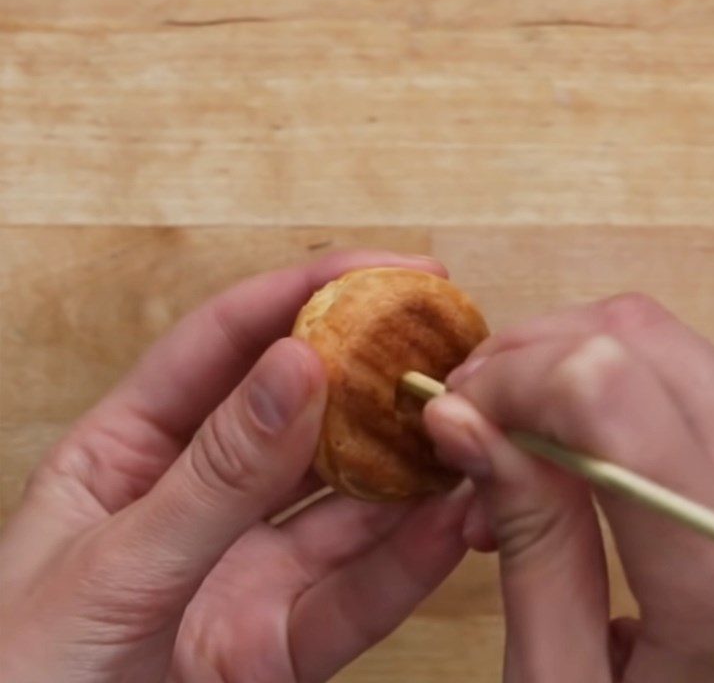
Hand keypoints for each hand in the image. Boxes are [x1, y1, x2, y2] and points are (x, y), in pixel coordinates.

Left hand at [0, 250, 469, 682]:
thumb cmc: (20, 672)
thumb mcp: (114, 562)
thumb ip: (215, 474)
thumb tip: (298, 366)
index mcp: (134, 449)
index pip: (228, 343)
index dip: (306, 293)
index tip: (385, 271)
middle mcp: (202, 498)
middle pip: (303, 414)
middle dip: (375, 374)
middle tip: (448, 342)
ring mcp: (245, 569)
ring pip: (344, 503)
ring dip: (408, 467)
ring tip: (468, 428)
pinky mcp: (278, 644)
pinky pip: (353, 596)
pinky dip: (406, 564)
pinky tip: (450, 524)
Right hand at [425, 293, 713, 681]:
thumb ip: (528, 541)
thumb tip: (458, 417)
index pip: (603, 387)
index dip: (509, 380)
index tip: (456, 419)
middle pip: (634, 335)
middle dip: (528, 358)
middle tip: (473, 422)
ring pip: (662, 337)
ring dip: (565, 365)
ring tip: (516, 447)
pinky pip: (689, 371)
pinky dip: (609, 384)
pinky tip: (572, 449)